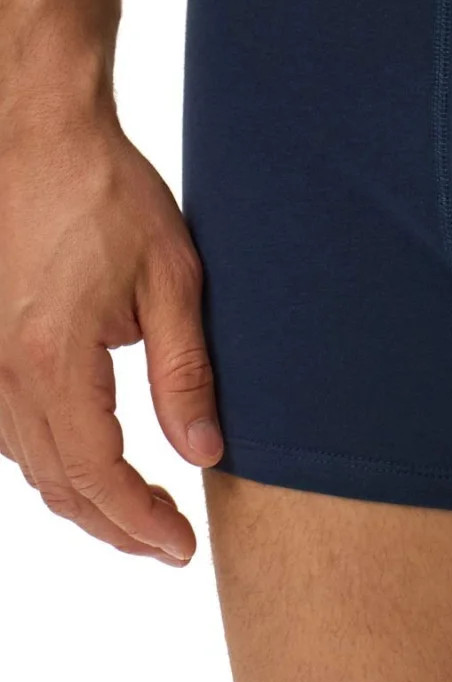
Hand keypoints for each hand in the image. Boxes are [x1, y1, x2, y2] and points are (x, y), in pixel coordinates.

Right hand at [0, 106, 223, 561]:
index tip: (180, 547)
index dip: (140, 523)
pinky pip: (7, 430)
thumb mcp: (171, 278)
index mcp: (52, 361)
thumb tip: (202, 453)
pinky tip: (87, 459)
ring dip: (80, 497)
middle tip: (167, 542)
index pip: (96, 476)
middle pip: (57, 484)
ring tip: (138, 510)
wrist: (36, 135)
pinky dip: (48, 459)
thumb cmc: (107, 192)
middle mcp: (2, 373)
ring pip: (26, 464)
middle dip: (114, 524)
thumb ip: (185, 372)